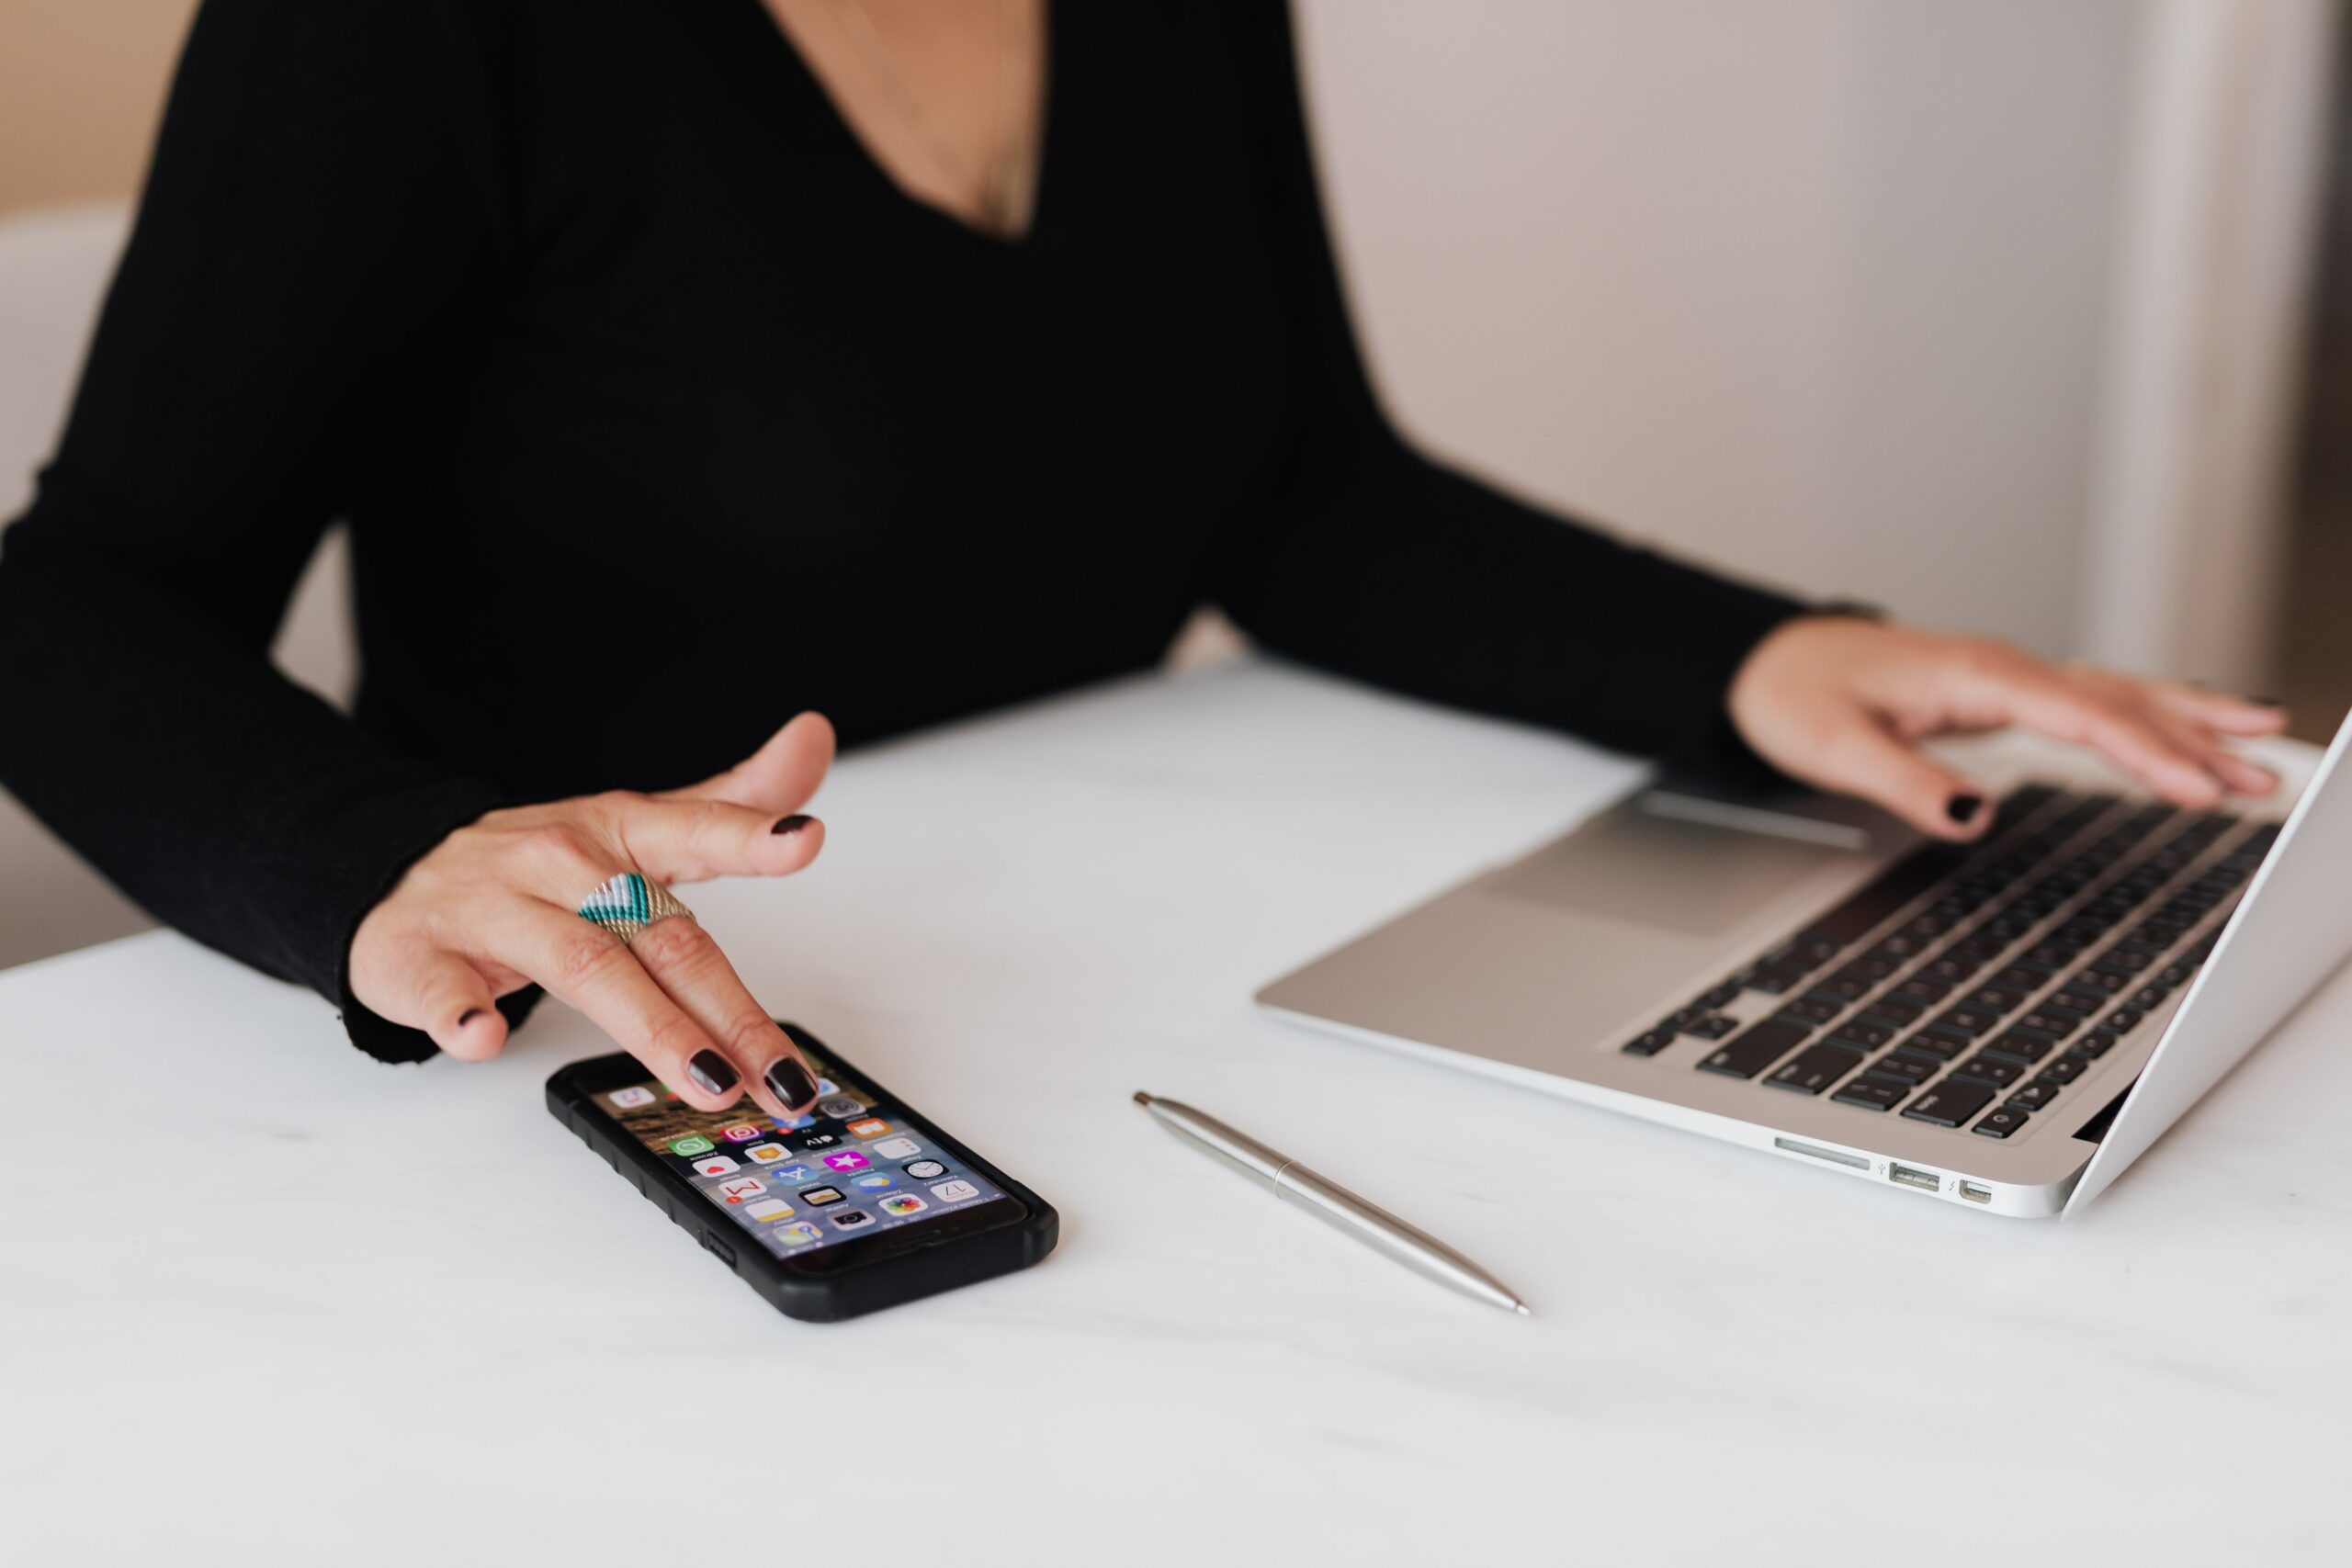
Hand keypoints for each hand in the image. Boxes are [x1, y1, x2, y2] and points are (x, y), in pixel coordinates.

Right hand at [350, 713, 836, 1117]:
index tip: (803, 839)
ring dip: (649, 1027)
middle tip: (783, 1075)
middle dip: (727, 1010)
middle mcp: (560, 864)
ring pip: (580, 964)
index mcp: (617, 832)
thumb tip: (815, 738)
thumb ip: (731, 802)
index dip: (750, 836)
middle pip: (658, 936)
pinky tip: (482, 1038)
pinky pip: (442, 987)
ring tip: (707, 1078)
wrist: (395, 871)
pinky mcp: (419, 957)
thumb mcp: (637, 826)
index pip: (693, 829)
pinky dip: (460, 1014)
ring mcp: (489, 909)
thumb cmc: (537, 868)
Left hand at [1726, 618, 2285, 841]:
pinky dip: (2147, 715)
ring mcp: (2006, 678)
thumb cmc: (1795, 695)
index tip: (2195, 787)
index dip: (2144, 753)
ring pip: (2114, 696)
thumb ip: (1905, 781)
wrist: (1767, 662)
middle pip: (2116, 701)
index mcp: (1974, 674)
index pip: (2079, 714)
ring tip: (2260, 748)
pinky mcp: (2002, 693)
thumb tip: (1971, 816)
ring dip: (2187, 724)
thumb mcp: (1834, 747)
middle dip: (2194, 739)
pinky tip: (2187, 729)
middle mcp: (2001, 669)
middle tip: (2262, 777)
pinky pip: (2091, 701)